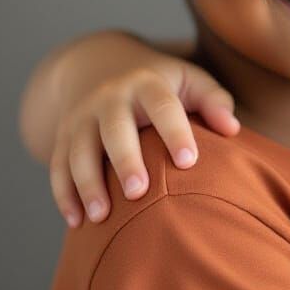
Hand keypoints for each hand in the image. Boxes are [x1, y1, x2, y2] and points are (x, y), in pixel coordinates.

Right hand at [49, 35, 238, 226]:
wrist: (102, 66)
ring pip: (79, 151)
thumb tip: (232, 129)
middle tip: (138, 193)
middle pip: (115, 129)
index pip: (163, 106)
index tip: (189, 162)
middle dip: (125, 160)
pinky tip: (78, 222)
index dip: (175, 132)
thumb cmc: (163, 85)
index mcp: (146, 84)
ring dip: (88, 184)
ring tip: (101, 216)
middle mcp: (110, 98)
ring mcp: (82, 118)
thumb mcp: (190, 80)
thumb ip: (214, 101)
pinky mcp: (62, 137)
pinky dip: (64, 195)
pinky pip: (58, 166)